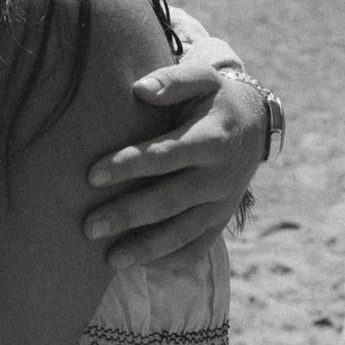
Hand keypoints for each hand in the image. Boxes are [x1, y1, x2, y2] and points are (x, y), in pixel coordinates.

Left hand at [82, 49, 264, 268]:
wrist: (254, 123)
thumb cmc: (213, 98)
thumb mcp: (201, 78)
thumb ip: (172, 81)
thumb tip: (139, 89)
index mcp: (211, 139)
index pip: (166, 155)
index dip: (129, 165)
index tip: (92, 175)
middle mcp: (219, 177)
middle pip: (170, 201)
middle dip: (129, 215)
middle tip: (89, 227)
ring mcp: (221, 203)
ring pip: (184, 233)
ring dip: (147, 249)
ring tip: (110, 261)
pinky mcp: (220, 220)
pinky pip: (197, 248)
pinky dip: (170, 260)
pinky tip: (138, 265)